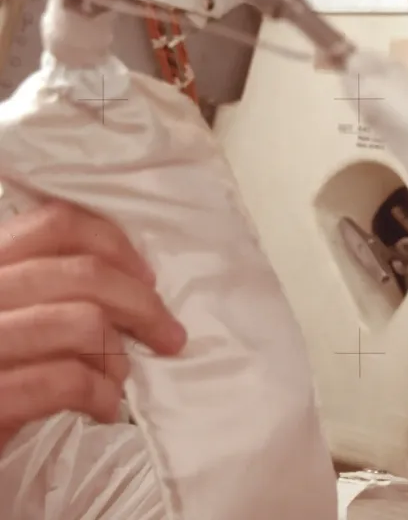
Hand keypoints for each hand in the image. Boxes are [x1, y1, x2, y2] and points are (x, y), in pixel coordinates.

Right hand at [0, 202, 186, 450]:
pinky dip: (101, 394)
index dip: (114, 246)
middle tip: (167, 336)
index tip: (147, 279)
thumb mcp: (10, 315)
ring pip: (82, 322)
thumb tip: (136, 279)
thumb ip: (48, 287)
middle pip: (83, 273)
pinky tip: (104, 409)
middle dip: (143, 306)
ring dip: (118, 355)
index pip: (55, 223)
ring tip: (118, 379)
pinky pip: (65, 380)